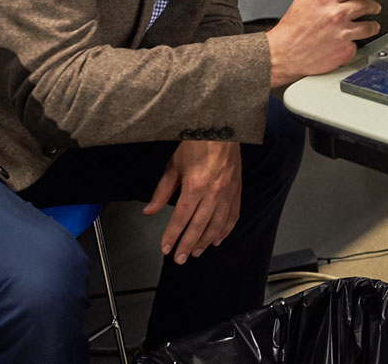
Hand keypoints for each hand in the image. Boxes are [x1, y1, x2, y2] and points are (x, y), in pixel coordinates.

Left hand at [143, 140, 241, 264]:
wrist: (222, 128)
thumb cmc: (196, 143)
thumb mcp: (174, 165)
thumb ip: (162, 191)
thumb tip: (149, 211)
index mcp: (195, 185)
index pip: (181, 218)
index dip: (172, 235)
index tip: (165, 248)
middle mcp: (213, 192)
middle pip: (200, 225)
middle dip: (188, 244)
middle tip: (180, 259)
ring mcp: (228, 192)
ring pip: (218, 224)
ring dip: (206, 240)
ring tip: (196, 252)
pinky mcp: (237, 190)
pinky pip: (233, 215)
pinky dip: (226, 229)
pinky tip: (218, 239)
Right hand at [266, 0, 381, 86]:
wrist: (284, 53)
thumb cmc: (293, 27)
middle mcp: (337, 15)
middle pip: (368, 4)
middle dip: (373, 5)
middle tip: (373, 7)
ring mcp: (343, 34)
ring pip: (370, 27)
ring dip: (372, 25)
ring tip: (369, 26)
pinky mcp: (345, 51)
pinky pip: (358, 44)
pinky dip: (354, 43)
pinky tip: (346, 41)